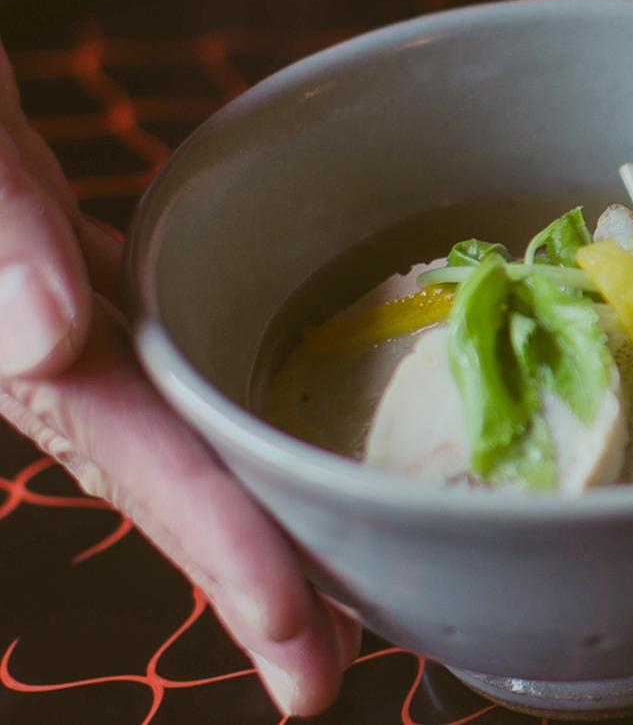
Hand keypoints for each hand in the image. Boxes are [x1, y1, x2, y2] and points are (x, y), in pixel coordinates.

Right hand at [0, 46, 356, 715]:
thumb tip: (40, 340)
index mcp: (2, 305)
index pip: (130, 447)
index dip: (220, 548)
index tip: (300, 642)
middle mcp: (17, 317)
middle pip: (148, 463)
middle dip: (239, 567)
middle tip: (325, 671)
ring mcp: (29, 282)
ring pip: (149, 412)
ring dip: (228, 491)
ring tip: (312, 577)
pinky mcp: (42, 234)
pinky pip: (140, 331)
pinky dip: (198, 389)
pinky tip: (246, 401)